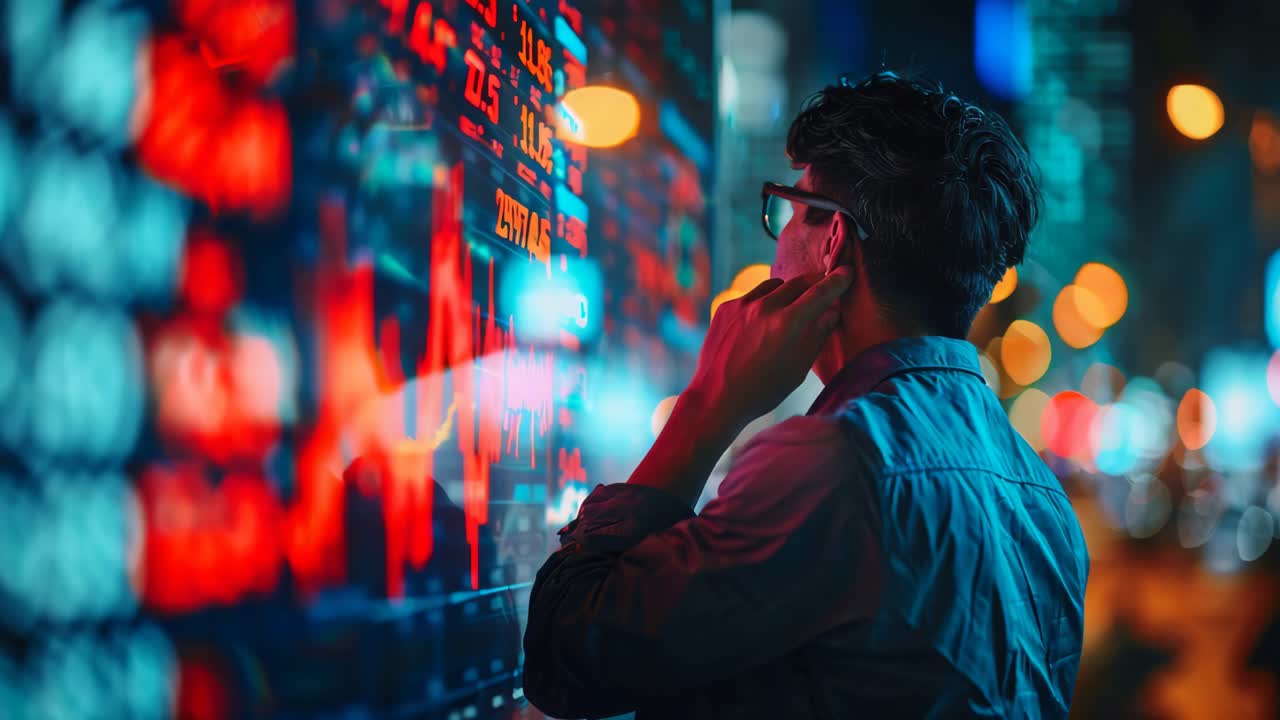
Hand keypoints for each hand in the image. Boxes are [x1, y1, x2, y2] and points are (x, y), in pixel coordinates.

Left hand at [685, 268, 853, 436]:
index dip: (837, 281)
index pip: (820, 293)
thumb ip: (817, 336)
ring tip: (791, 306)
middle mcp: (765, 308)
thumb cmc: (763, 390)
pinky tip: (762, 320)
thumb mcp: (798, 368)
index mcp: (788, 324)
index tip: (846, 272)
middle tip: (823, 286)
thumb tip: (832, 313)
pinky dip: (763, 302)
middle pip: (798, 283)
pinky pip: (752, 296)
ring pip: (774, 285)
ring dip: (788, 291)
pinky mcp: (725, 309)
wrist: (717, 398)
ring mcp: (742, 305)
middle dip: (814, 282)